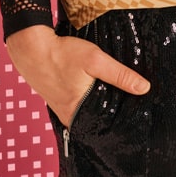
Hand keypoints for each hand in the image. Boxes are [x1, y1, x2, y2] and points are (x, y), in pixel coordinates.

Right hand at [6, 24, 149, 127]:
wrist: (31, 48)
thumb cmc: (63, 54)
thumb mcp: (95, 61)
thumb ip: (120, 75)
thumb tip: (144, 88)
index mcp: (79, 115)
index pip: (107, 128)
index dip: (122, 123)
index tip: (138, 119)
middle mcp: (70, 118)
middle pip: (98, 121)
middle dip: (114, 115)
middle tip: (134, 108)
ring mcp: (62, 110)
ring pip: (89, 113)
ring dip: (102, 107)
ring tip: (120, 100)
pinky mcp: (59, 101)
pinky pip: (79, 106)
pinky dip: (89, 100)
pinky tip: (98, 91)